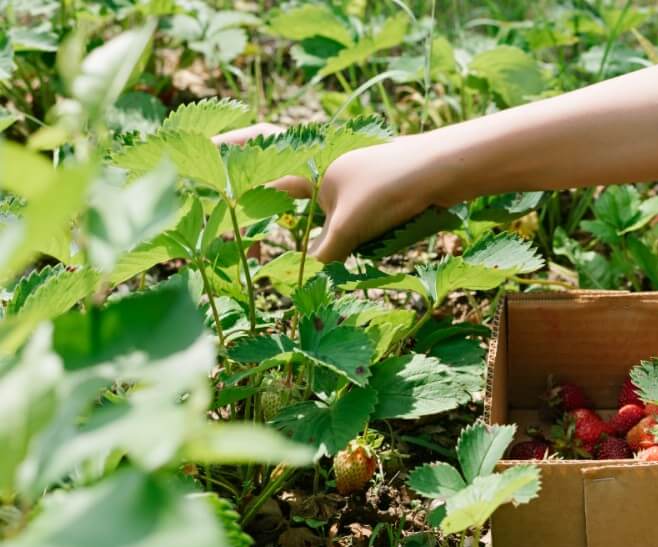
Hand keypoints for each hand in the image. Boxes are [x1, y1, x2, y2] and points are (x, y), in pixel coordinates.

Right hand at [212, 124, 453, 261]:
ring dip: (307, 226)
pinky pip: (342, 216)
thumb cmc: (393, 188)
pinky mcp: (369, 194)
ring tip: (294, 249)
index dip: (226, 156)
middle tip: (240, 235)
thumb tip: (315, 263)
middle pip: (279, 181)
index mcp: (308, 162)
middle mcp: (323, 165)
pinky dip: (339, 233)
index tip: (197, 159)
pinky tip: (345, 250)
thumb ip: (327, 248)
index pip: (256, 155)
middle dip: (259, 205)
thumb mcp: (353, 225)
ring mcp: (347, 179)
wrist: (445, 172)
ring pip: (314, 205)